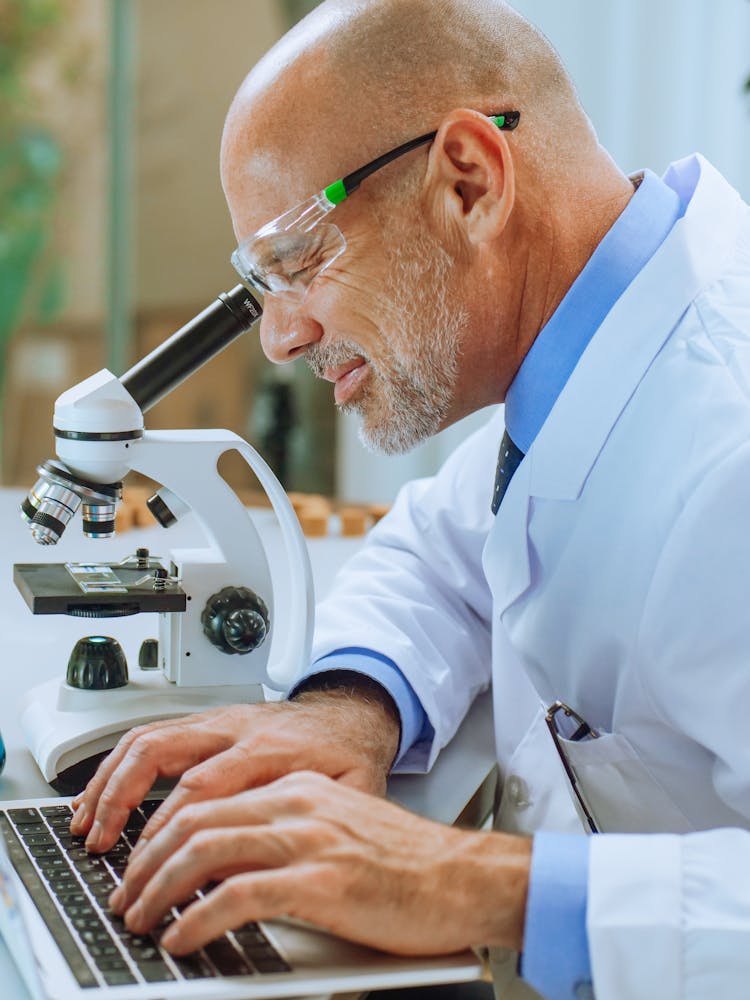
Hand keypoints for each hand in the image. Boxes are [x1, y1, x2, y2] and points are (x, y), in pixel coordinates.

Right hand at [71, 688, 399, 853]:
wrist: (351, 712)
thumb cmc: (348, 753)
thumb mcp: (352, 788)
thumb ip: (320, 819)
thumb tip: (287, 860)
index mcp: (271, 748)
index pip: (204, 785)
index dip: (170, 826)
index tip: (150, 863)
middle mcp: (236, 728)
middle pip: (162, 752)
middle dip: (123, 801)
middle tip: (103, 848)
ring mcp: (217, 720)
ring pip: (148, 738)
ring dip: (109, 780)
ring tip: (86, 824)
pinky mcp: (206, 721)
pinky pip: (151, 733)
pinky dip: (117, 763)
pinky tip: (100, 793)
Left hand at [108, 771, 531, 955]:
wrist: (462, 876)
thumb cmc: (408, 863)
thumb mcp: (340, 829)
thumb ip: (291, 834)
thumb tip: (234, 869)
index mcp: (299, 789)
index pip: (210, 799)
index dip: (163, 833)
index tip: (142, 864)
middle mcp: (297, 804)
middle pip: (195, 819)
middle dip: (147, 861)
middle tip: (126, 896)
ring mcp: (308, 839)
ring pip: (206, 850)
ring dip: (160, 888)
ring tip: (141, 919)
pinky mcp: (319, 881)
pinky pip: (237, 895)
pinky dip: (198, 918)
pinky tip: (183, 937)